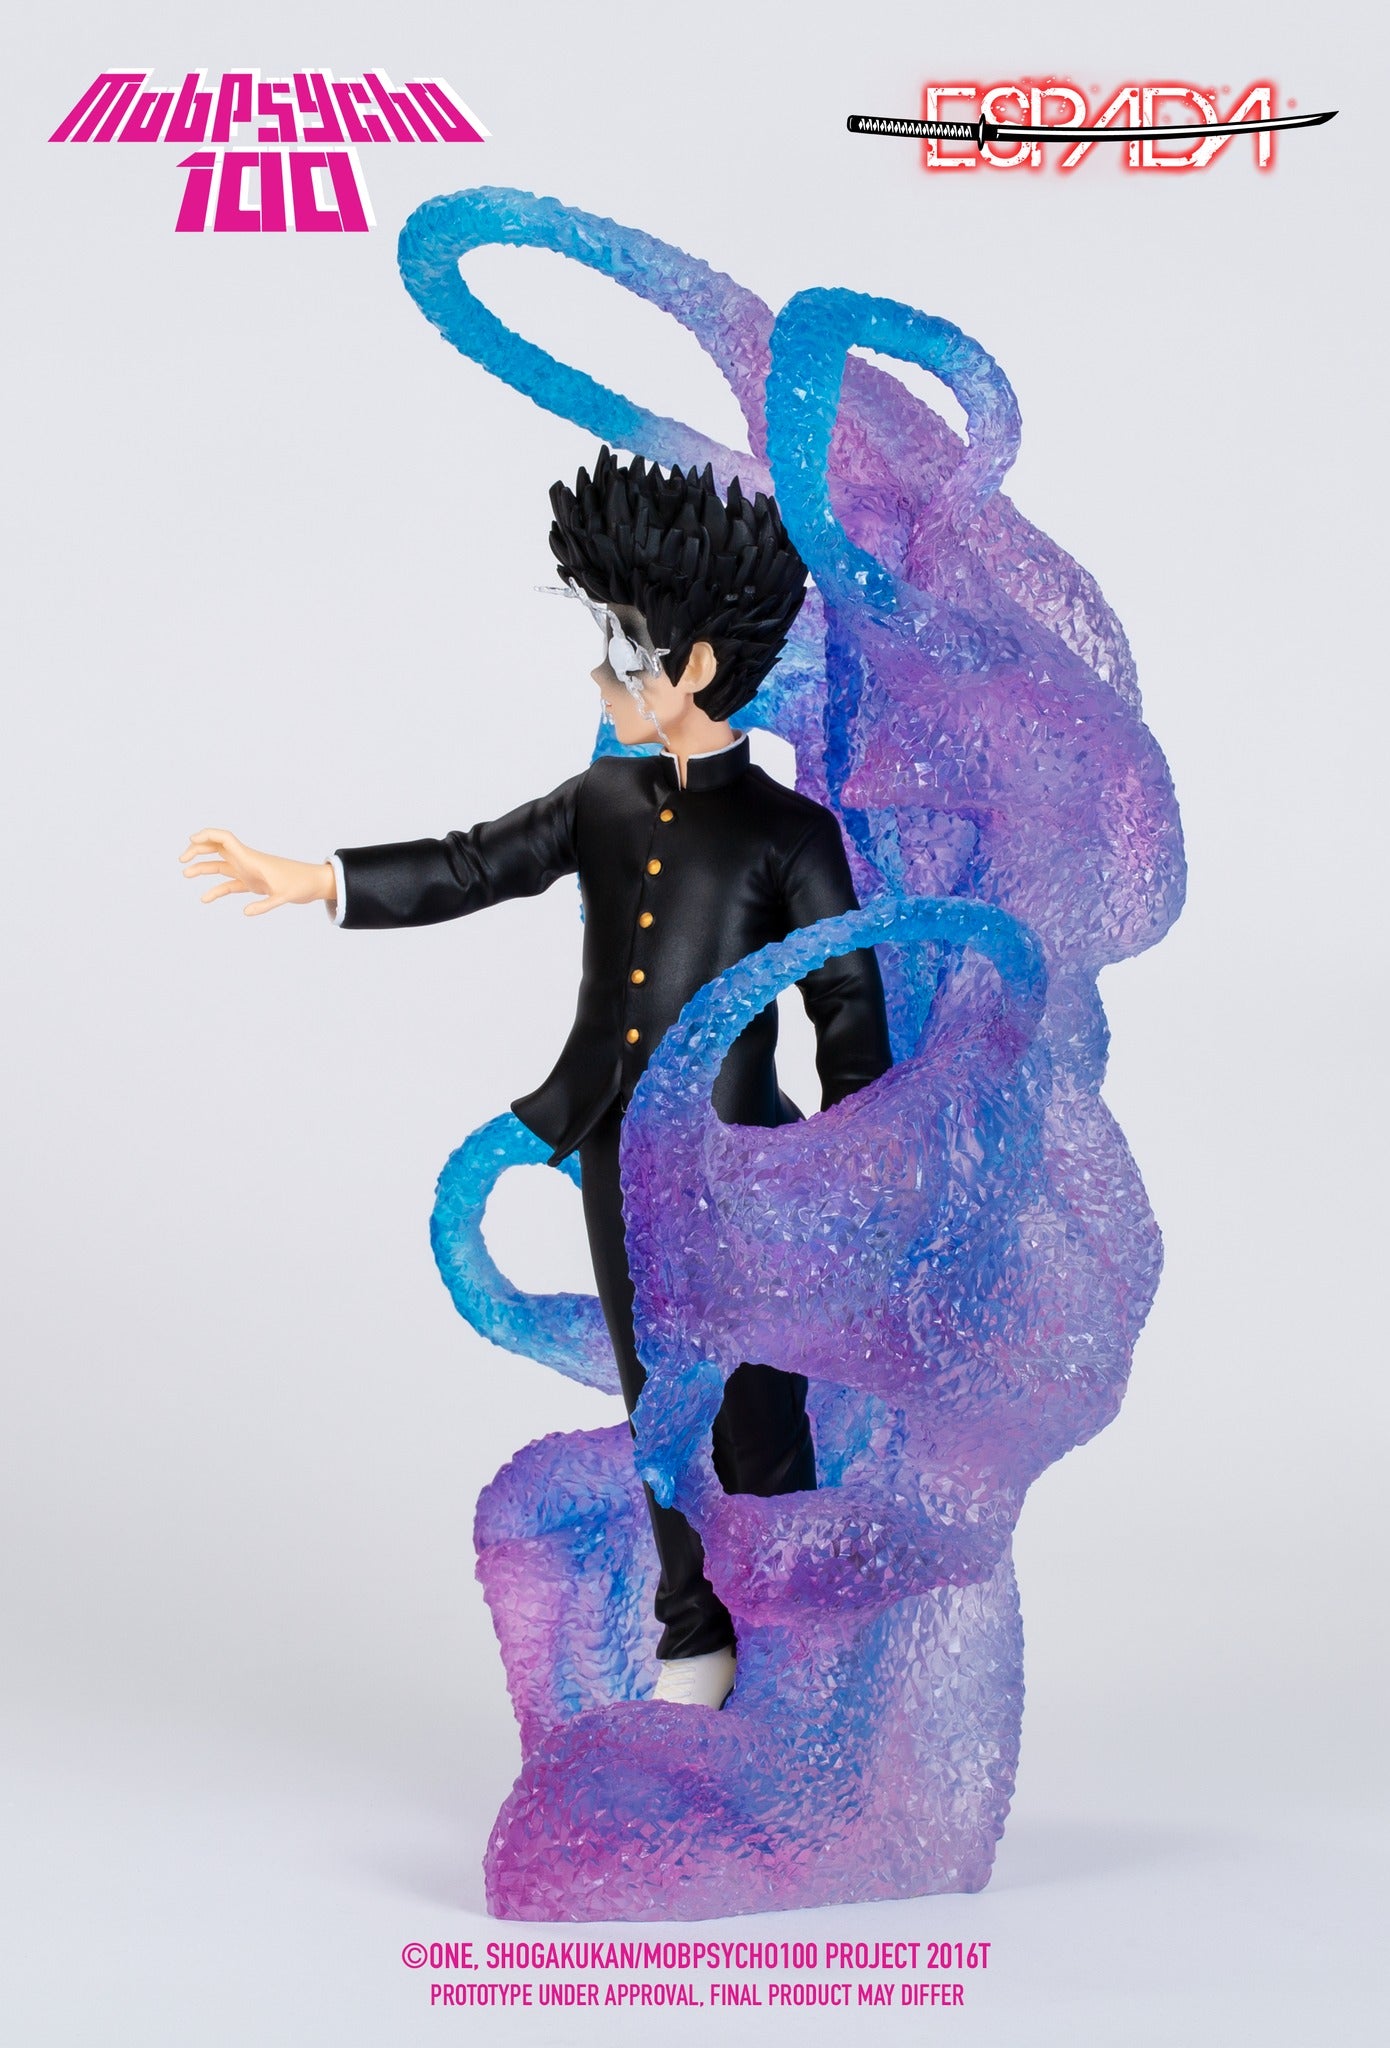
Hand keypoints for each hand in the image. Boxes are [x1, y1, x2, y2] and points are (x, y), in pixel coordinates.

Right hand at [179, 828, 335, 916]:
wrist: (313, 884)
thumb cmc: (300, 885)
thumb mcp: (285, 896)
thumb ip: (266, 904)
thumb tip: (246, 912)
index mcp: (251, 858)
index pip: (225, 839)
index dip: (207, 836)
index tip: (191, 840)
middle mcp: (246, 861)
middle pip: (217, 849)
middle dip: (198, 850)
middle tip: (182, 860)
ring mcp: (248, 872)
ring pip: (220, 866)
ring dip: (203, 868)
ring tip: (185, 874)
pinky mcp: (252, 883)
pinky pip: (229, 884)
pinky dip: (216, 889)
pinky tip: (205, 898)